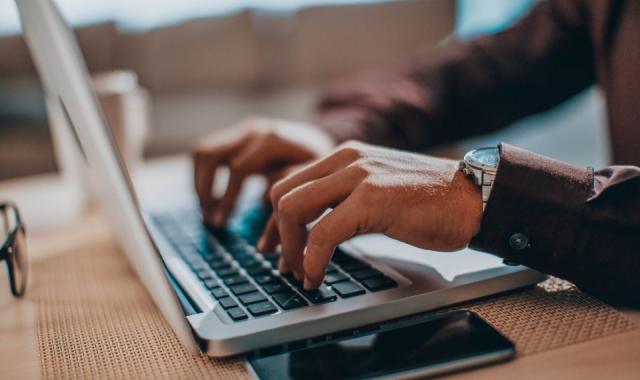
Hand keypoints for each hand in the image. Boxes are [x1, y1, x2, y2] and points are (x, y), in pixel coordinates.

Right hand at [192, 118, 334, 225]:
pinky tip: (214, 201)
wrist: (323, 143)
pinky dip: (203, 177)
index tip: (221, 225)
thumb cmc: (322, 169)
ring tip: (209, 213)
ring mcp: (242, 130)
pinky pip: (205, 152)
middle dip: (206, 191)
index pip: (239, 169)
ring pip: (202, 151)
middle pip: (210, 155)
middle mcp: (254, 130)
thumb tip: (266, 243)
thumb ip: (290, 204)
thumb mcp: (315, 185)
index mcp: (274, 139)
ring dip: (200, 184)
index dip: (229, 200)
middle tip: (212, 221)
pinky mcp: (236, 136)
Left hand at [259, 141, 482, 288]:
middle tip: (283, 264)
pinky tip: (316, 277)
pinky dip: (312, 260)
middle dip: (276, 234)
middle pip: (281, 193)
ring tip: (299, 273)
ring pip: (293, 209)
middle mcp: (346, 159)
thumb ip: (345, 198)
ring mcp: (358, 176)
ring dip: (290, 248)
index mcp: (345, 156)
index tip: (272, 246)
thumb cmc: (430, 202)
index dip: (274, 219)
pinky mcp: (371, 200)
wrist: (473, 198)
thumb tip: (315, 229)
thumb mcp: (377, 190)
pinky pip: (322, 233)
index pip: (289, 182)